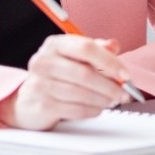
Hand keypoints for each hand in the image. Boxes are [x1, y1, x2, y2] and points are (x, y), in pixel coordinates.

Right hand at [0, 35, 132, 130]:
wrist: (29, 99)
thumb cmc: (57, 75)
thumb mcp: (75, 56)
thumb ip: (96, 49)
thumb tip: (113, 46)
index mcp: (55, 44)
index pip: (86, 48)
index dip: (109, 62)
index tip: (125, 74)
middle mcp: (45, 61)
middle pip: (84, 73)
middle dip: (109, 86)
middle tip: (123, 93)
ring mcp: (41, 84)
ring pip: (81, 93)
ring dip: (103, 99)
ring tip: (112, 100)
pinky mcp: (43, 105)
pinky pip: (76, 109)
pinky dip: (92, 110)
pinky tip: (98, 107)